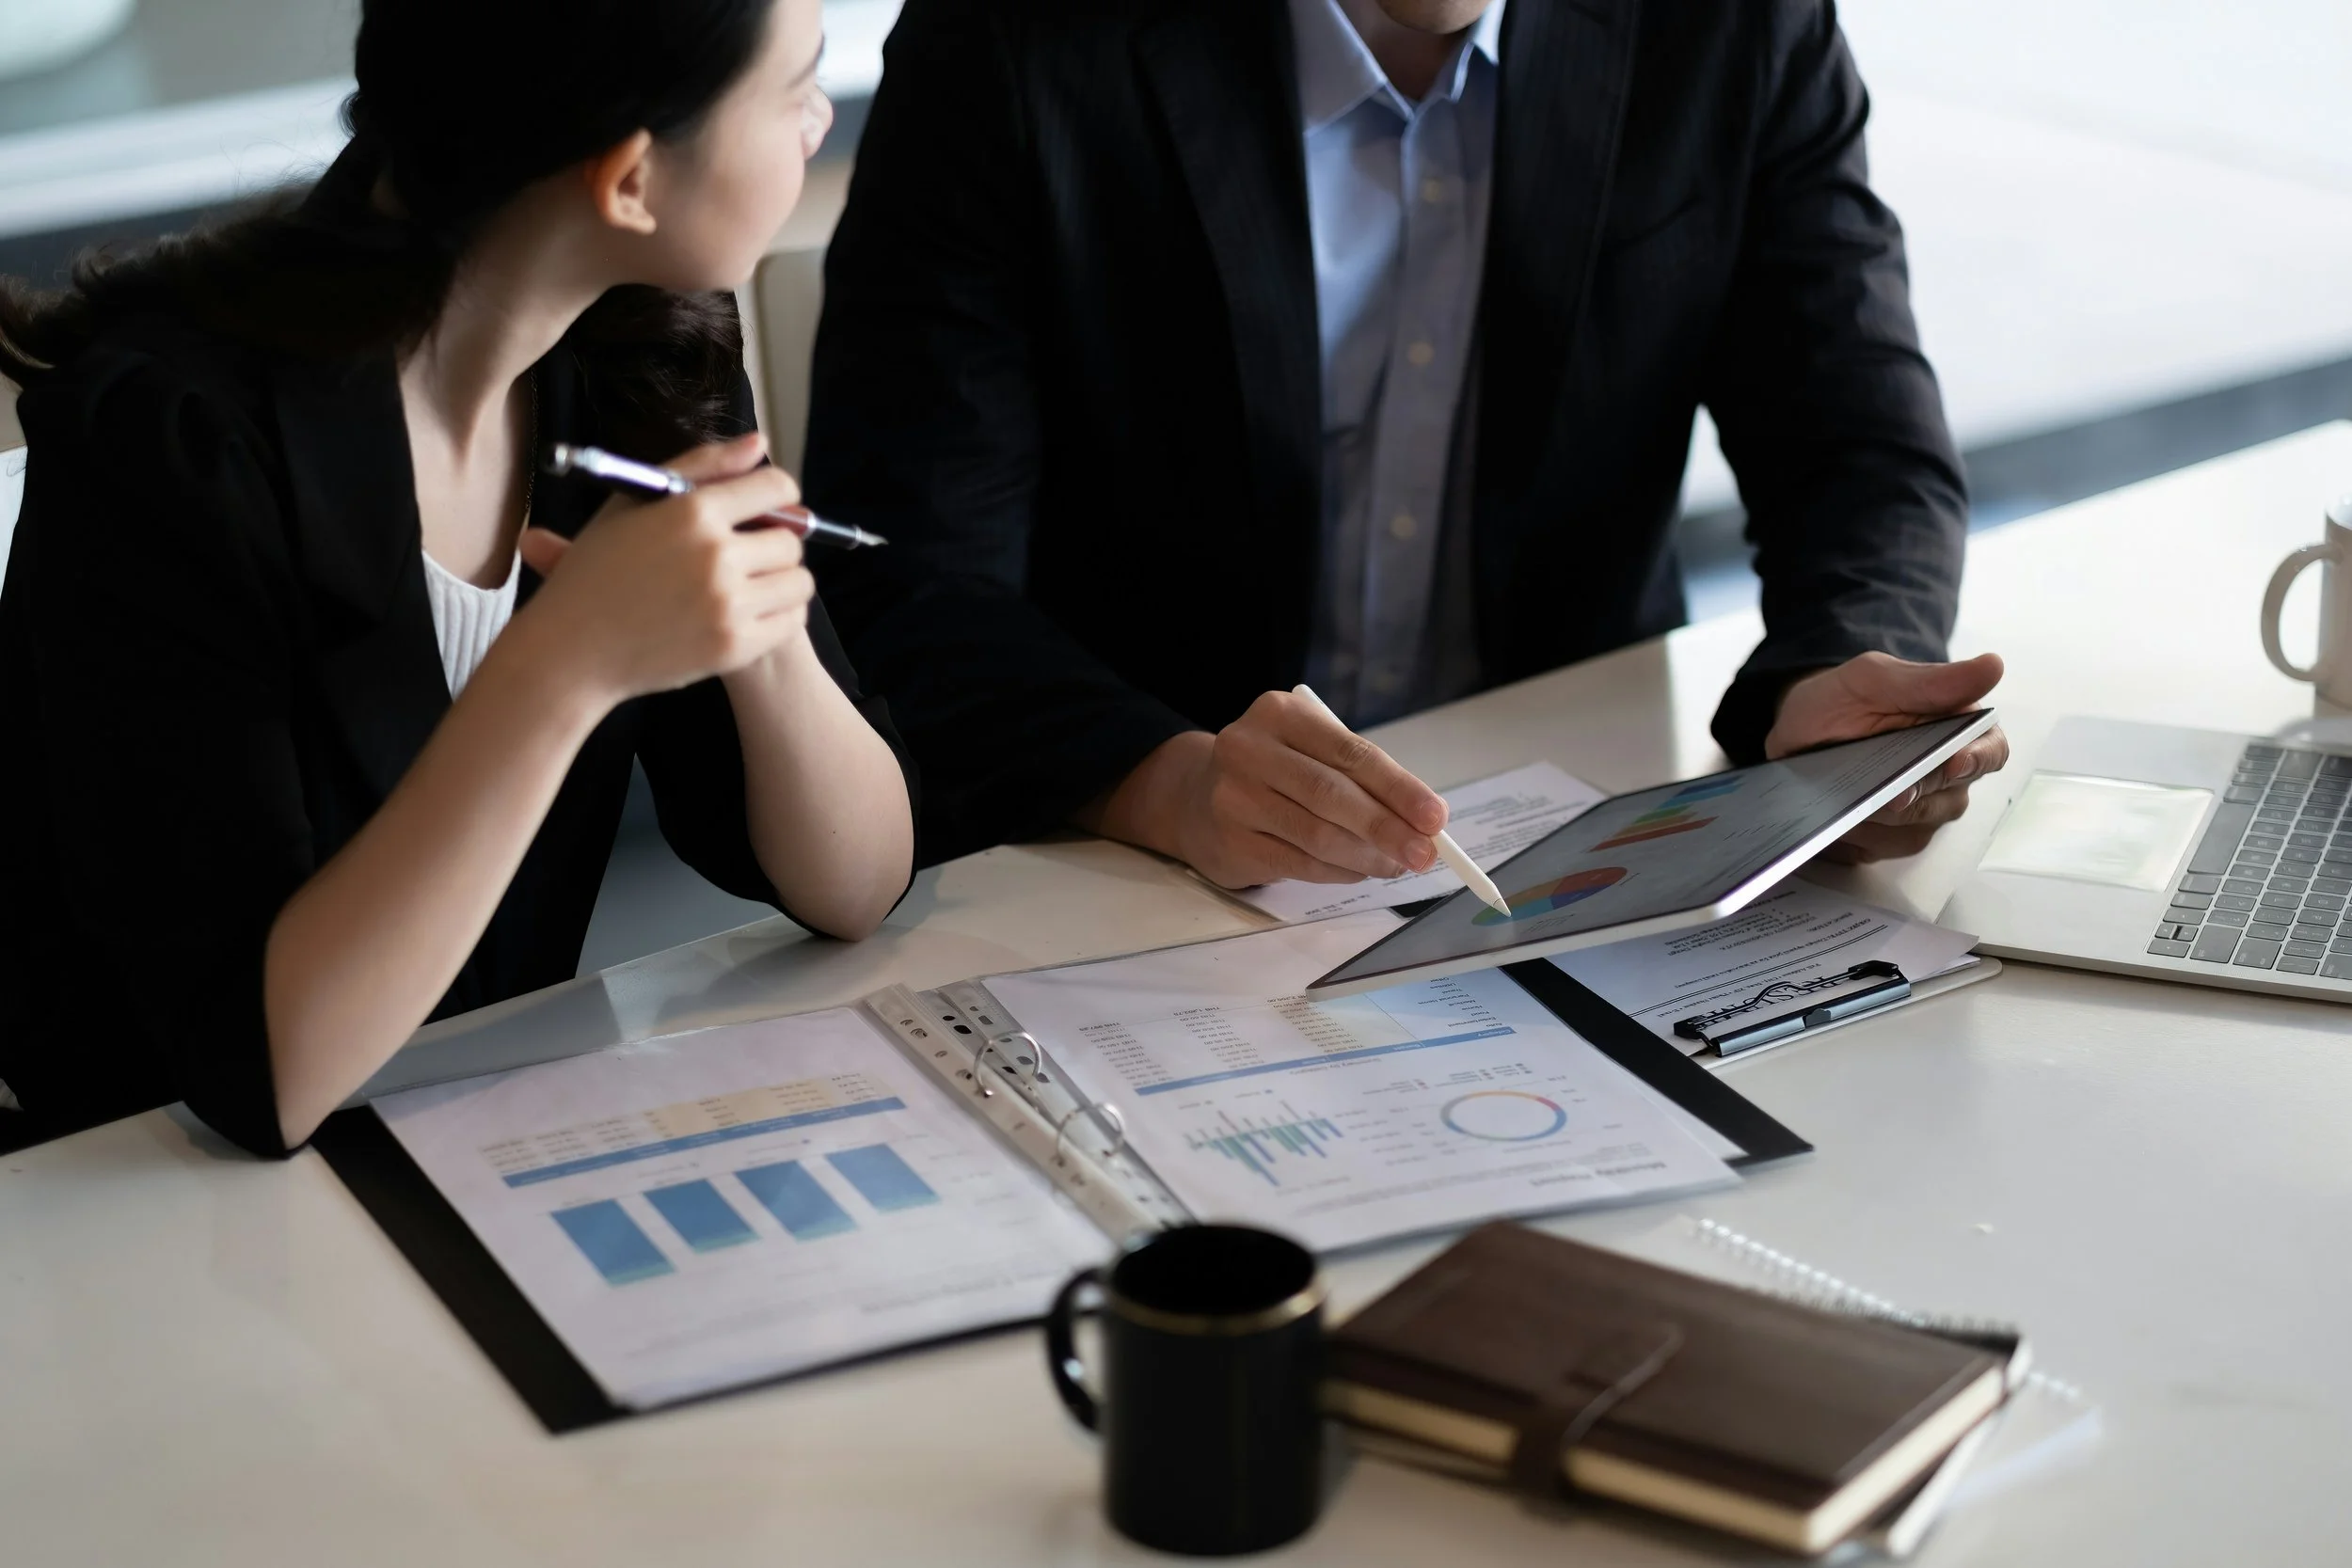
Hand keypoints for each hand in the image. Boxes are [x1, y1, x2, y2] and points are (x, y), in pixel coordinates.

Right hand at [516, 432, 814, 704]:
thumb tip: (761, 443)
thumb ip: (703, 467)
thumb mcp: (635, 504)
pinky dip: (780, 616)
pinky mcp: (734, 646)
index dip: (779, 495)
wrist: (572, 649)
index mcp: (692, 511)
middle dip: (775, 543)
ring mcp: (727, 604)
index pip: (775, 487)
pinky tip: (751, 613)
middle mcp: (715, 554)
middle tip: (749, 555)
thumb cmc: (598, 571)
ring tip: (752, 585)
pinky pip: (792, 621)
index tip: (770, 508)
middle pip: (790, 540)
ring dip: (782, 581)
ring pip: (799, 582)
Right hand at [1083, 691, 1450, 887]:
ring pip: (1317, 834)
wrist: (1194, 797)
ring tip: (1397, 865)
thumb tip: (1423, 822)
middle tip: (1425, 854)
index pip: (1351, 753)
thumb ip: (1359, 777)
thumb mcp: (1309, 750)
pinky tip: (1360, 871)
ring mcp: (1233, 797)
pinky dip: (1339, 872)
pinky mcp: (1231, 841)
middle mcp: (1248, 749)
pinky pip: (1300, 863)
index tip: (1435, 817)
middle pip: (1332, 794)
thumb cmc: (1274, 771)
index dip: (1399, 788)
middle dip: (1387, 828)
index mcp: (1279, 714)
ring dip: (1367, 856)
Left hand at [1766, 651, 2010, 863]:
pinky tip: (1837, 817)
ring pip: (1914, 828)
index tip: (1954, 762)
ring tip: (1845, 798)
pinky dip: (1857, 835)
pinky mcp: (1889, 837)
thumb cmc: (1842, 699)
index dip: (1977, 759)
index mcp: (1957, 730)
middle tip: (1883, 790)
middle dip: (1914, 794)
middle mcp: (1948, 776)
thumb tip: (1992, 667)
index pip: (1990, 750)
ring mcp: (1921, 810)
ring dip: (1879, 816)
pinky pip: (1882, 847)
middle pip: (1949, 798)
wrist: (1796, 729)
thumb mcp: (1873, 679)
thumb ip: (1931, 680)